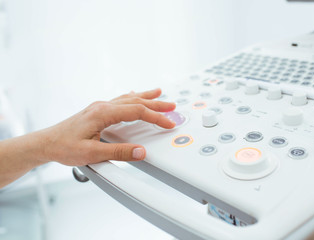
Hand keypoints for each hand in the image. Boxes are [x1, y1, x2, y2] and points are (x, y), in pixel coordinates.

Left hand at [0, 88, 175, 187]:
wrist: (46, 143)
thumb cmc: (64, 147)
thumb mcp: (92, 153)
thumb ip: (118, 153)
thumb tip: (140, 151)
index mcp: (103, 113)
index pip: (137, 112)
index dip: (155, 117)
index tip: (168, 123)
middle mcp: (102, 106)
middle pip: (136, 102)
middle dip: (156, 104)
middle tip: (172, 106)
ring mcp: (99, 107)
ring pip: (129, 98)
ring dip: (146, 97)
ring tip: (159, 93)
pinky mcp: (97, 111)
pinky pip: (120, 100)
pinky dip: (132, 97)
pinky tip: (134, 94)